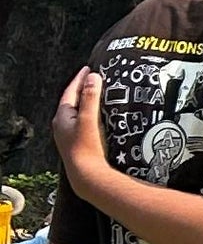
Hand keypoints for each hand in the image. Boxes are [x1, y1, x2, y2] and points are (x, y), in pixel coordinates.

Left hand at [52, 67, 105, 184]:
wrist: (87, 175)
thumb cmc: (86, 148)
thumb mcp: (89, 119)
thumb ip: (90, 97)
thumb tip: (93, 77)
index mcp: (62, 117)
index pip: (70, 92)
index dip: (80, 79)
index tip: (89, 68)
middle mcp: (62, 125)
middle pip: (73, 101)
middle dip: (83, 90)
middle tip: (95, 79)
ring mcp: (69, 135)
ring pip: (78, 113)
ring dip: (88, 103)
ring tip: (100, 96)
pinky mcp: (77, 143)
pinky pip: (83, 122)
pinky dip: (91, 115)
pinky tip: (100, 118)